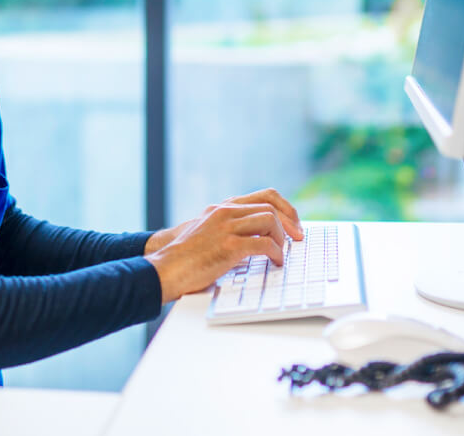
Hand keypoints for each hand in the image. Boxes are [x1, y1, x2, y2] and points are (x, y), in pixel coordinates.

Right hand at [144, 188, 301, 303]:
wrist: (165, 268)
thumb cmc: (186, 257)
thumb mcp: (208, 233)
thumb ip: (230, 230)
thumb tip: (258, 241)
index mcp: (223, 207)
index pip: (265, 195)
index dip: (286, 208)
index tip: (295, 224)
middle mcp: (225, 212)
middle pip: (271, 207)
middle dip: (290, 224)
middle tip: (297, 239)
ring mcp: (226, 227)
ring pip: (269, 221)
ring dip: (281, 239)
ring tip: (280, 254)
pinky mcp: (228, 246)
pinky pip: (263, 244)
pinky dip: (275, 254)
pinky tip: (274, 262)